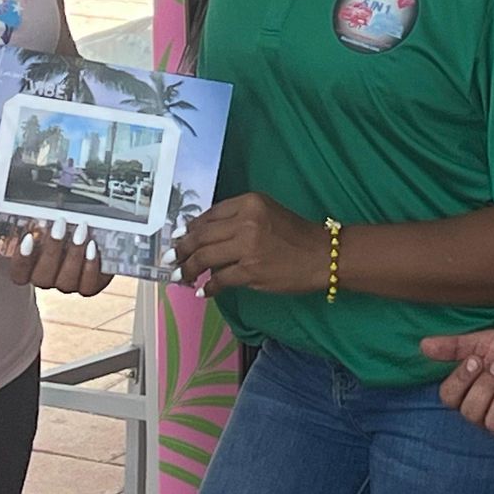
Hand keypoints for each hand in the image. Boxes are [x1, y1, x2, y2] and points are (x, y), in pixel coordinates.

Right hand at [7, 216, 115, 295]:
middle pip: (42, 277)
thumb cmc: (66, 229)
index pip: (19, 273)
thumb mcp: (52, 224)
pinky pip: (87, 285)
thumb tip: (37, 198)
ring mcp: (67, 286)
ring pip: (65, 282)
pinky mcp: (88, 287)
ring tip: (80, 232)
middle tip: (60, 224)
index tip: (29, 237)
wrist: (96, 242)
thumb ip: (42, 220)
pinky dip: (90, 266)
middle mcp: (47, 280)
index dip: (22, 260)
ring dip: (73, 255)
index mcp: (31, 268)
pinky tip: (93, 247)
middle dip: (52, 250)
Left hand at [172, 194, 327, 294]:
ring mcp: (247, 246)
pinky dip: (209, 287)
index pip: (209, 215)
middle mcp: (246, 220)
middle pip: (201, 236)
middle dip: (181, 250)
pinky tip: (204, 291)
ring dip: (189, 269)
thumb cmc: (296, 234)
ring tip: (181, 277)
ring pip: (205, 258)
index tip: (179, 238)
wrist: (323, 255)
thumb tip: (202, 236)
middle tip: (170, 260)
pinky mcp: (250, 271)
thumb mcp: (267, 213)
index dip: (190, 229)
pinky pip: (220, 279)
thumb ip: (237, 220)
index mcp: (249, 202)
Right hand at [420, 330, 493, 445]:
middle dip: (486, 386)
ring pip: (491, 422)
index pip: (448, 398)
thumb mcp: (486, 342)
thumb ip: (455, 346)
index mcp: (470, 390)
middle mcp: (484, 411)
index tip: (476, 361)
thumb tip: (422, 345)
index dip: (460, 380)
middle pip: (469, 411)